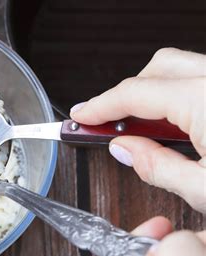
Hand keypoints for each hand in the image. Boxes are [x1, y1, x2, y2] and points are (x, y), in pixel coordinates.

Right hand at [70, 48, 205, 211]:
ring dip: (154, 94)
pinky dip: (179, 97)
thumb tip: (125, 149)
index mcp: (205, 100)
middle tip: (111, 125)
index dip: (100, 106)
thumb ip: (158, 167)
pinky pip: (198, 79)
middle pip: (157, 68)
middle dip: (128, 94)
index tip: (82, 116)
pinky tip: (179, 126)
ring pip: (179, 69)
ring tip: (146, 131)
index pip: (135, 93)